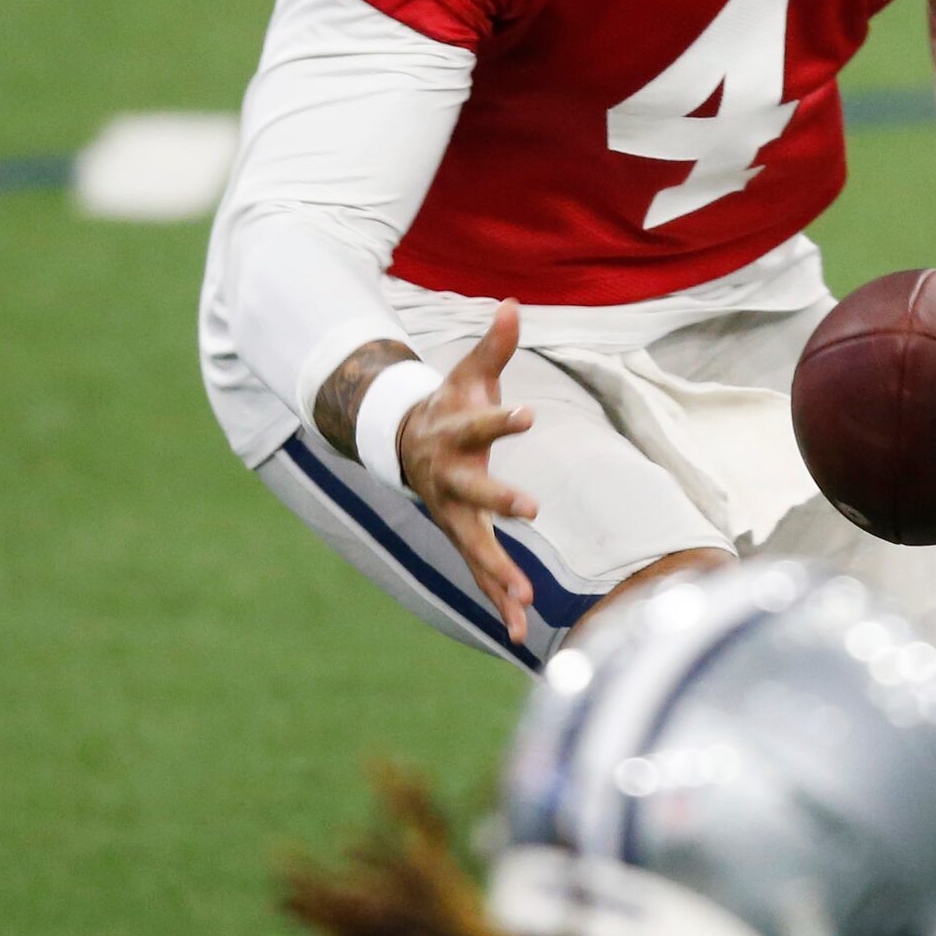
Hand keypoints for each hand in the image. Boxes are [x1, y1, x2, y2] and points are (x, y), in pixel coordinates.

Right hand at [395, 299, 539, 643]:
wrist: (403, 442)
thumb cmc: (449, 405)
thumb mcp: (469, 374)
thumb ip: (495, 346)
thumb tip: (515, 303)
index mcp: (454, 436)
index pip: (481, 425)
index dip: (501, 418)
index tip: (527, 412)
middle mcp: (450, 479)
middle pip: (475, 493)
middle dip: (500, 501)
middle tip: (532, 508)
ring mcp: (452, 513)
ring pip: (476, 547)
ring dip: (500, 573)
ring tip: (525, 600)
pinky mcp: (462, 537)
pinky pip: (482, 575)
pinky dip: (500, 603)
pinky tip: (521, 632)